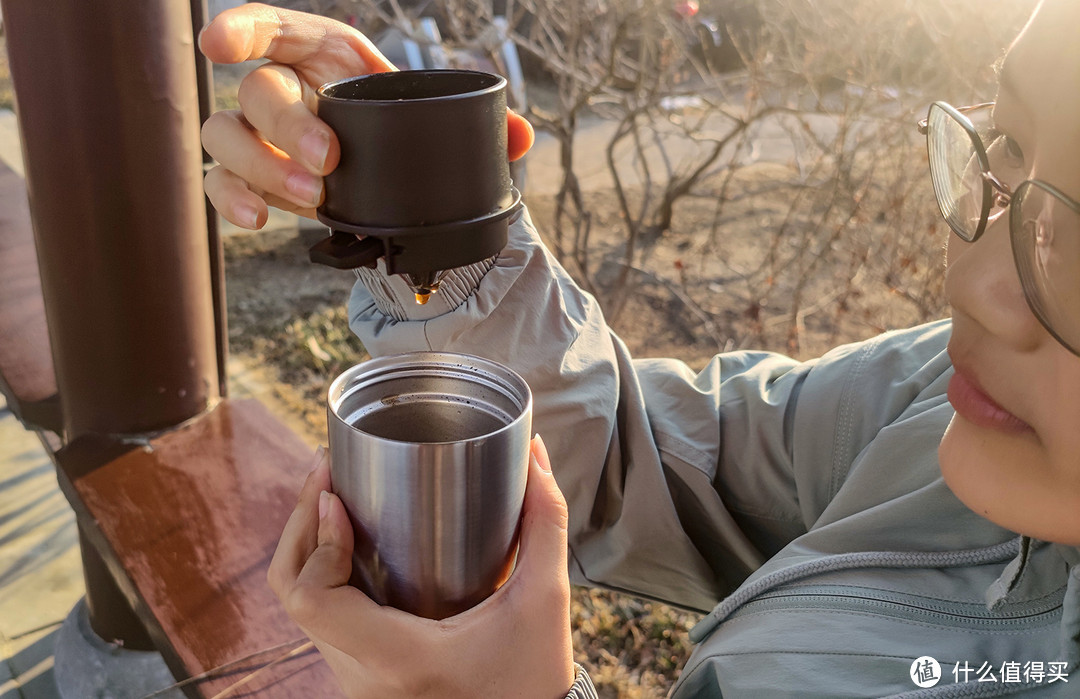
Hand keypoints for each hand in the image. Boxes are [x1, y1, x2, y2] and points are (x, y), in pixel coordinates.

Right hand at [199, 3, 534, 229]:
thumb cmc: (404, 131)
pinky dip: (230, 199)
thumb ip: (481, 124)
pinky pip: (218, 182)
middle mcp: (286, 89)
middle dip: (286, 125)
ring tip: (313, 198)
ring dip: (260, 167)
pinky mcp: (254, 178)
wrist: (388, 178)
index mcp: (326, 56)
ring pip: (225, 135)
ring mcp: (262, 135)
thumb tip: (521, 135)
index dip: (242, 28)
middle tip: (328, 161)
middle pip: (257, 91)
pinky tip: (258, 218)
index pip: (274, 28)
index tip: (218, 46)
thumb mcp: (438, 119)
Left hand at [267, 437, 574, 698]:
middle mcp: (365, 677)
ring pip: (299, 610)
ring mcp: (357, 682)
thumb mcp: (546, 598)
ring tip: (330, 496)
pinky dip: (321, 575)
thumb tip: (535, 454)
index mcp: (401, 658)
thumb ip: (544, 521)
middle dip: (301, 526)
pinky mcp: (362, 678)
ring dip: (306, 550)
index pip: (314, 600)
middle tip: (325, 474)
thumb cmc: (534, 677)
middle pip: (292, 596)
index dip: (316, 543)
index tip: (339, 499)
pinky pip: (320, 621)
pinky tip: (344, 538)